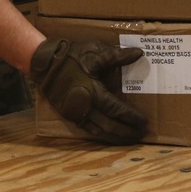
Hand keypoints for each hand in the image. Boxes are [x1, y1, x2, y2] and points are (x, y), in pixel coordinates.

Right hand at [30, 38, 147, 144]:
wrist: (45, 64)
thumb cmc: (71, 57)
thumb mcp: (95, 52)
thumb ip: (117, 55)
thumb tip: (139, 54)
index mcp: (93, 92)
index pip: (117, 110)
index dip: (131, 118)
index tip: (145, 122)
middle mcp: (85, 107)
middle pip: (110, 126)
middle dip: (127, 132)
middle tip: (141, 134)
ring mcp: (76, 114)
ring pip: (99, 132)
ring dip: (116, 137)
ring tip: (130, 139)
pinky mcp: (70, 116)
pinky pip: (88, 130)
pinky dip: (102, 136)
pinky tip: (110, 136)